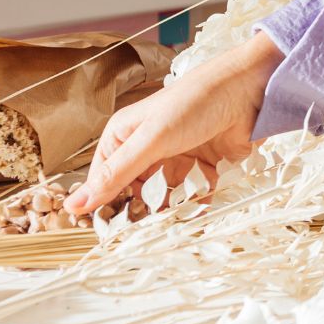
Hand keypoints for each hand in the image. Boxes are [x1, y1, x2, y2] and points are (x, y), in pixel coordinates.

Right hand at [63, 34, 283, 213]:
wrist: (250, 90)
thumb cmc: (195, 103)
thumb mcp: (151, 140)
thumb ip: (117, 175)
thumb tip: (73, 206)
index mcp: (124, 136)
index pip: (103, 179)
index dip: (104, 205)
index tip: (108, 234)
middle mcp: (147, 146)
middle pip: (136, 190)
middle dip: (141, 210)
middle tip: (146, 233)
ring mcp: (177, 155)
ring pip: (166, 194)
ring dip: (171, 210)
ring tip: (174, 225)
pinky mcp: (205, 163)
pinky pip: (196, 191)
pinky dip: (197, 203)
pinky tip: (199, 214)